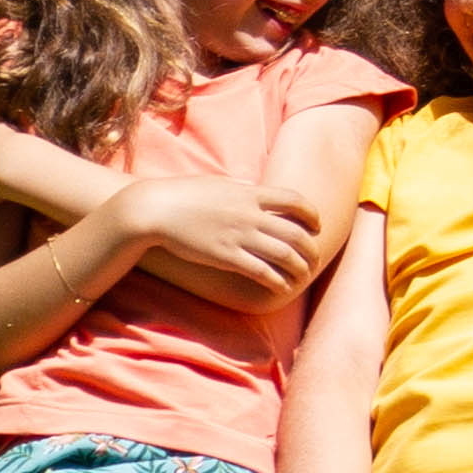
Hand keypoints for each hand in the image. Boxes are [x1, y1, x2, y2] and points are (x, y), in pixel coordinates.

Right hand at [112, 173, 320, 295]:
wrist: (156, 210)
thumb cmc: (183, 195)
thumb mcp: (217, 184)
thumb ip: (241, 188)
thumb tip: (254, 188)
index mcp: (250, 194)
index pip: (295, 200)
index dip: (312, 214)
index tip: (317, 225)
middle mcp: (250, 215)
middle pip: (296, 232)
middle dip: (312, 248)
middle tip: (315, 258)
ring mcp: (239, 237)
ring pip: (285, 255)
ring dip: (300, 268)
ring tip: (303, 277)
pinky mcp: (226, 257)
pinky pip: (262, 272)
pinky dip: (278, 282)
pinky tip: (282, 288)